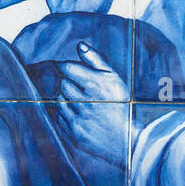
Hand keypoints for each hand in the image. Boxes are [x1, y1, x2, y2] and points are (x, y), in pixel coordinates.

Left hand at [56, 42, 129, 165]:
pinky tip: (80, 116)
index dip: (68, 68)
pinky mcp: (72, 133)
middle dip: (70, 84)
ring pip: (59, 100)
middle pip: (62, 84)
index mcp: (96, 85)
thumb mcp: (114, 78)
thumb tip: (80, 45)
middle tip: (83, 91)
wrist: (126, 140)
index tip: (73, 72)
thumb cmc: (121, 105)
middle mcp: (85, 101)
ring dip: (67, 100)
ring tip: (83, 104)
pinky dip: (65, 115)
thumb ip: (96, 60)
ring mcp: (77, 119)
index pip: (67, 68)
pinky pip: (58, 117)